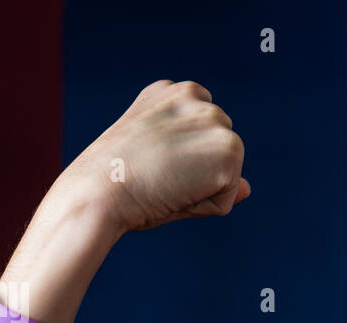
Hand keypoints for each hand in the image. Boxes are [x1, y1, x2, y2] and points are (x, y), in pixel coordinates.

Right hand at [61, 79, 249, 233]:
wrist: (98, 192)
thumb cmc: (115, 182)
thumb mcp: (158, 163)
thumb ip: (200, 166)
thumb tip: (249, 189)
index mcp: (172, 92)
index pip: (199, 140)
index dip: (178, 163)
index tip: (148, 162)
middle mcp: (195, 96)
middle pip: (217, 155)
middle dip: (195, 175)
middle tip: (155, 175)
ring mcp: (214, 121)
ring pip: (226, 175)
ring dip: (201, 190)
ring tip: (165, 182)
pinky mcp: (226, 150)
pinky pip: (225, 198)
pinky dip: (204, 207)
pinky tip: (175, 192)